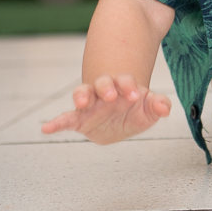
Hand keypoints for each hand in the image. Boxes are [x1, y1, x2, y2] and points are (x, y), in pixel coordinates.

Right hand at [41, 74, 170, 145]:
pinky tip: (46, 129)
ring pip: (82, 93)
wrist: (121, 118)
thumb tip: (165, 107)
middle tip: (112, 94)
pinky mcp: (80, 119)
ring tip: (82, 102)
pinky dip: (56, 123)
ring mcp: (90, 104)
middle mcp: (103, 91)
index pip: (124, 81)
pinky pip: (66, 119)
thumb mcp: (150, 109)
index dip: (129, 86)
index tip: (136, 94)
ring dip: (82, 95)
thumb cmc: (136, 109)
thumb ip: (159, 106)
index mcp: (122, 86)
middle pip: (101, 83)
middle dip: (106, 87)